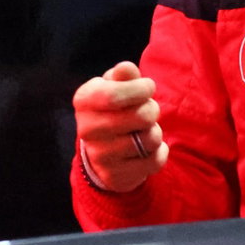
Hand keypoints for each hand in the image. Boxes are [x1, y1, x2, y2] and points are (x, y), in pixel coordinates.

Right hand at [73, 60, 167, 191]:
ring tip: (144, 130)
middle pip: (139, 116)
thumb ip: (124, 76)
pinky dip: (160, 151)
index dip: (140, 89)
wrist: (102, 150)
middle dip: (152, 110)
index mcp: (84, 100)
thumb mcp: (115, 86)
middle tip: (147, 110)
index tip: (148, 87)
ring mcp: (100, 155)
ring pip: (150, 139)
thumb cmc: (113, 108)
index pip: (114, 94)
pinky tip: (147, 148)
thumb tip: (126, 69)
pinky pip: (155, 160)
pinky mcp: (116, 176)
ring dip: (155, 131)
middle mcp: (87, 129)